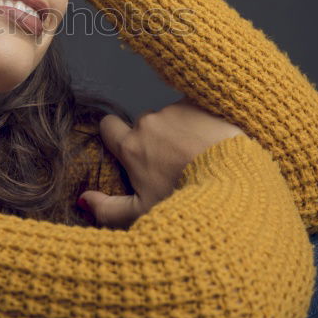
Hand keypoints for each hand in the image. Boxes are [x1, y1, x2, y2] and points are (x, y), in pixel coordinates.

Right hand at [80, 97, 249, 229]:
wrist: (234, 180)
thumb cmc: (188, 200)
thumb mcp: (143, 213)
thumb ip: (107, 208)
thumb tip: (84, 201)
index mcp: (132, 147)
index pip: (108, 126)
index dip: (115, 135)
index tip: (129, 150)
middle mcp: (149, 123)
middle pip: (143, 125)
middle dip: (153, 139)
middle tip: (173, 164)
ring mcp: (176, 111)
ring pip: (171, 118)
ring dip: (179, 131)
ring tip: (200, 156)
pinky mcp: (201, 103)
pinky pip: (195, 108)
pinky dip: (201, 122)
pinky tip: (213, 142)